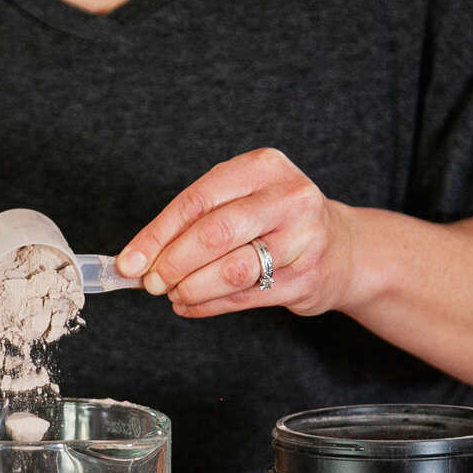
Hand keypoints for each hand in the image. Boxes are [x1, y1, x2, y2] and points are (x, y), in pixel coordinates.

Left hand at [116, 147, 359, 319]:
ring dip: (192, 288)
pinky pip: (246, 297)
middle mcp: (289, 197)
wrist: (342, 248)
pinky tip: (191, 306)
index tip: (129, 262)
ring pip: (232, 269)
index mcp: (263, 166)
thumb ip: (196, 221)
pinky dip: (210, 306)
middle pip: (215, 233)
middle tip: (151, 283)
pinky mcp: (306, 278)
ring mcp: (303, 239)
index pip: (197, 200)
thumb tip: (139, 258)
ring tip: (173, 295)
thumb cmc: (277, 220)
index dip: (157, 234)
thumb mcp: (242, 199)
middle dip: (173, 263)